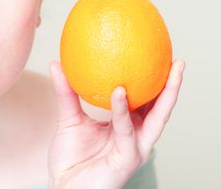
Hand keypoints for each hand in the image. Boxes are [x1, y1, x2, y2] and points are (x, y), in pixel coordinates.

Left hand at [47, 59, 184, 188]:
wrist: (63, 186)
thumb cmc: (70, 157)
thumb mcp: (68, 118)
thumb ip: (66, 92)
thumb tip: (57, 63)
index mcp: (126, 126)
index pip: (146, 101)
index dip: (154, 81)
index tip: (158, 57)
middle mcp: (135, 136)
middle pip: (160, 108)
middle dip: (172, 85)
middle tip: (176, 61)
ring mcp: (134, 148)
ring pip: (156, 119)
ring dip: (165, 95)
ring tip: (168, 71)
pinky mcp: (127, 158)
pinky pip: (126, 130)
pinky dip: (123, 110)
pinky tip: (120, 91)